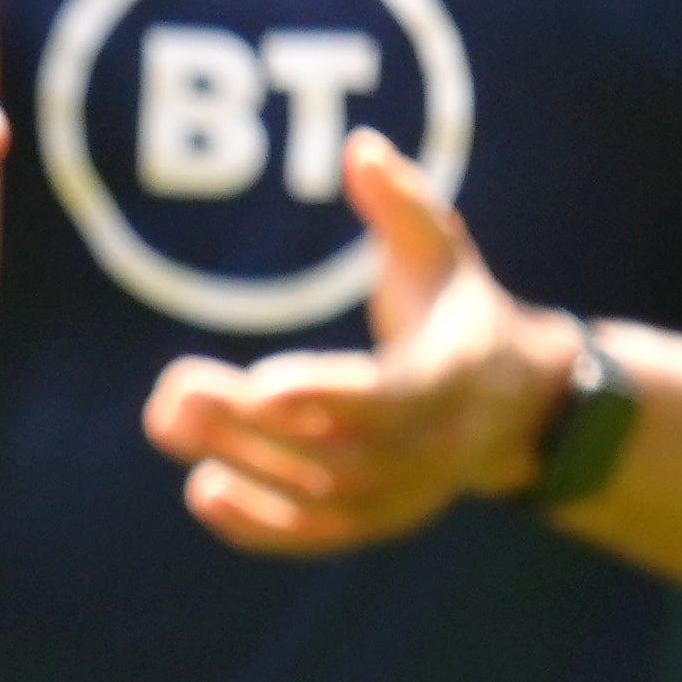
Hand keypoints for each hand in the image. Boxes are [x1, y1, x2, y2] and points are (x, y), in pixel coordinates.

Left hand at [140, 136, 553, 555]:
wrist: (513, 400)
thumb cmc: (456, 308)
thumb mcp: (442, 251)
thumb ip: (402, 205)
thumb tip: (359, 147)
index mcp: (455, 374)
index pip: (391, 397)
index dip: (325, 394)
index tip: (259, 381)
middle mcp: (439, 445)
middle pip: (341, 452)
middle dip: (252, 427)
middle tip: (177, 388)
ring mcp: (412, 492)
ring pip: (324, 497)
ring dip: (244, 466)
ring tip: (169, 420)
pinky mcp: (381, 520)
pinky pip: (321, 535)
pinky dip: (262, 526)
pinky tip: (202, 490)